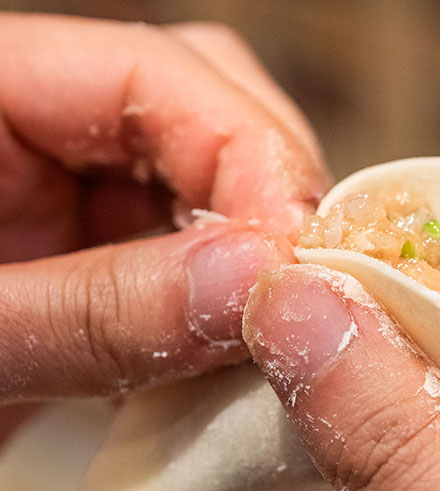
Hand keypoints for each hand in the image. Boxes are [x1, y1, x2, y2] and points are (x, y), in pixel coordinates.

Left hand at [0, 13, 329, 433]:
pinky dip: (226, 324)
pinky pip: (194, 272)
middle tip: (302, 301)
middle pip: (208, 121)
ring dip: (254, 274)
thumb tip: (250, 283)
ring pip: (216, 203)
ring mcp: (75, 201)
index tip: (296, 263)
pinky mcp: (98, 267)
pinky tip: (229, 370)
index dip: (250, 156)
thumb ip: (89, 310)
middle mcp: (40, 134)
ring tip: (266, 345)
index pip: (157, 74)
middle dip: (268, 207)